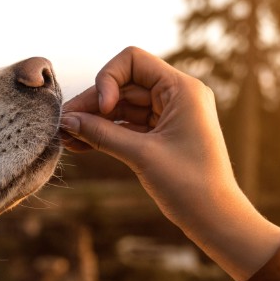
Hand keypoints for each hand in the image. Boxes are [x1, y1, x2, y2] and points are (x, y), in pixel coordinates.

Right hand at [60, 46, 251, 227]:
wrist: (216, 219)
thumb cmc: (189, 185)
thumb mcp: (141, 155)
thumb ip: (102, 134)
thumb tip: (67, 121)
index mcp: (182, 89)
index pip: (133, 61)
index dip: (108, 78)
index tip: (101, 108)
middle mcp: (178, 95)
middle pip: (124, 85)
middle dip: (93, 103)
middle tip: (63, 124)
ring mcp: (170, 115)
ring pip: (123, 106)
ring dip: (95, 120)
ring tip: (65, 137)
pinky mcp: (163, 135)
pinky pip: (129, 126)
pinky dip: (106, 133)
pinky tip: (80, 144)